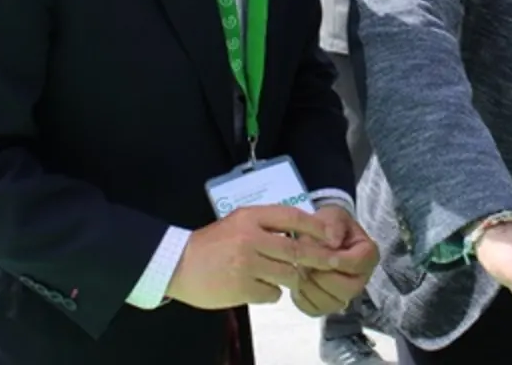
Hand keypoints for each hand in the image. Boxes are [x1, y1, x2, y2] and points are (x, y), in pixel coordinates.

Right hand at [165, 205, 342, 309]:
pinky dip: (272, 293)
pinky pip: (272, 293)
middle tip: (333, 263)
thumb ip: (268, 223)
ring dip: (292, 277)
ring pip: (288, 274)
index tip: (333, 236)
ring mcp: (246, 264)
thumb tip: (305, 230)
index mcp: (251, 217)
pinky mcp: (242, 288)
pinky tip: (261, 287)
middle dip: (319, 258)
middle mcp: (251, 238)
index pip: (293, 217)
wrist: (177, 264)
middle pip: (297, 249)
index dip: (317, 227)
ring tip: (283, 276)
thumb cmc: (213, 242)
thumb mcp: (239, 221)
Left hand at [291, 206, 378, 316]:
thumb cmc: (328, 225)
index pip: (357, 263)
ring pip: (330, 303)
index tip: (321, 253)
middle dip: (322, 276)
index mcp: (368, 255)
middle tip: (305, 262)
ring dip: (310, 286)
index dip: (338, 260)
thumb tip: (333, 242)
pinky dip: (302, 297)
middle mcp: (361, 280)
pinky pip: (314, 310)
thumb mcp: (332, 215)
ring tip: (300, 269)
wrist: (317, 238)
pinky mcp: (327, 307)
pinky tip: (297, 281)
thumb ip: (333, 224)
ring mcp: (345, 297)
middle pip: (346, 289)